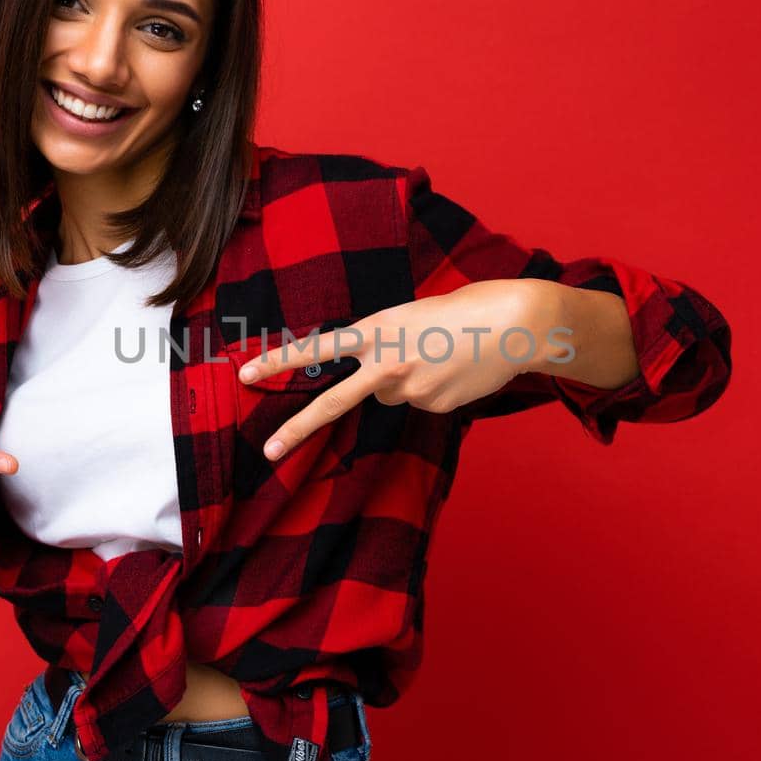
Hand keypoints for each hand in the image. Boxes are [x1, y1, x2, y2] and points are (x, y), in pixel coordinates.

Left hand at [237, 279, 562, 460]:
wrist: (514, 324)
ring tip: (440, 356)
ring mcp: (410, 390)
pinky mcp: (433, 407)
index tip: (245, 374)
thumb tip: (383, 385)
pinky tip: (455, 371)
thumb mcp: (412, 316)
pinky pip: (421, 402)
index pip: (318, 348)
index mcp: (377, 329)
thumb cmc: (464, 309)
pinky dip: (434, 389)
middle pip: (333, 402)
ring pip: (390, 396)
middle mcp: (386, 363)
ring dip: (405, 382)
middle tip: (269, 451)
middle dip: (297, 429)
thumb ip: (387, 346)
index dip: (279, 361)